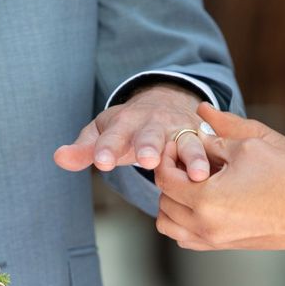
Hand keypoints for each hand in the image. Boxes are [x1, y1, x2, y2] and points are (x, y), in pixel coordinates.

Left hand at [54, 84, 211, 180]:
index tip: (101, 162)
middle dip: (150, 146)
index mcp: (127, 123)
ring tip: (197, 174)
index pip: (114, 136)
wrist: (166, 107)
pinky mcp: (204, 140)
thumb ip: (85, 148)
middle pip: (151, 136)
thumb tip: (59, 157)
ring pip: (188, 143)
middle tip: (147, 160)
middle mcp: (155, 125)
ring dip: (193, 158)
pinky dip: (219, 162)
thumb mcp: (104, 132)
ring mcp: (182, 132)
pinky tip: (226, 178)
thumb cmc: (129, 127)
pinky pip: (213, 151)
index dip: (107, 148)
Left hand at [155, 106, 284, 250]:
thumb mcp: (248, 146)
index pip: (165, 179)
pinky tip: (201, 200)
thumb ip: (213, 141)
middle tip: (183, 160)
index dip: (166, 157)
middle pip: (163, 202)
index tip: (176, 145)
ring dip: (172, 202)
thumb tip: (193, 136)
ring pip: (169, 225)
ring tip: (189, 182)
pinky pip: (186, 238)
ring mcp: (213, 240)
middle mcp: (204, 224)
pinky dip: (182, 220)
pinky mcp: (223, 246)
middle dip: (168, 178)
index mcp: (206, 199)